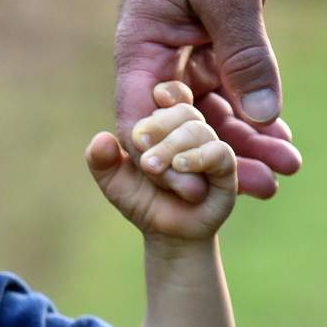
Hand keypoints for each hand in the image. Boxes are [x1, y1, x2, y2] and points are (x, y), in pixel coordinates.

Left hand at [88, 81, 235, 240]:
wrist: (165, 232)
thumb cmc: (141, 199)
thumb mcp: (113, 180)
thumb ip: (101, 160)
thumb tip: (101, 139)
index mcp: (168, 126)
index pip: (172, 97)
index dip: (166, 93)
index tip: (154, 97)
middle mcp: (192, 132)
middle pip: (184, 111)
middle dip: (160, 125)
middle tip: (140, 142)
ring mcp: (210, 149)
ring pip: (198, 130)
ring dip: (173, 145)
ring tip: (152, 165)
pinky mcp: (225, 170)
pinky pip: (218, 153)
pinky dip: (197, 157)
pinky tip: (179, 165)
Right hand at [116, 0, 300, 200]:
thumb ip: (244, 54)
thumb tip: (261, 116)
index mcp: (139, 51)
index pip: (143, 120)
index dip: (167, 159)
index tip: (198, 188)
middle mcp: (155, 63)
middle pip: (184, 127)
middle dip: (221, 159)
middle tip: (264, 188)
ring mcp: (182, 58)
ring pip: (211, 113)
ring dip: (245, 141)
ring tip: (286, 168)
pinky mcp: (208, 49)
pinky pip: (229, 91)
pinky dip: (253, 113)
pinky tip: (281, 138)